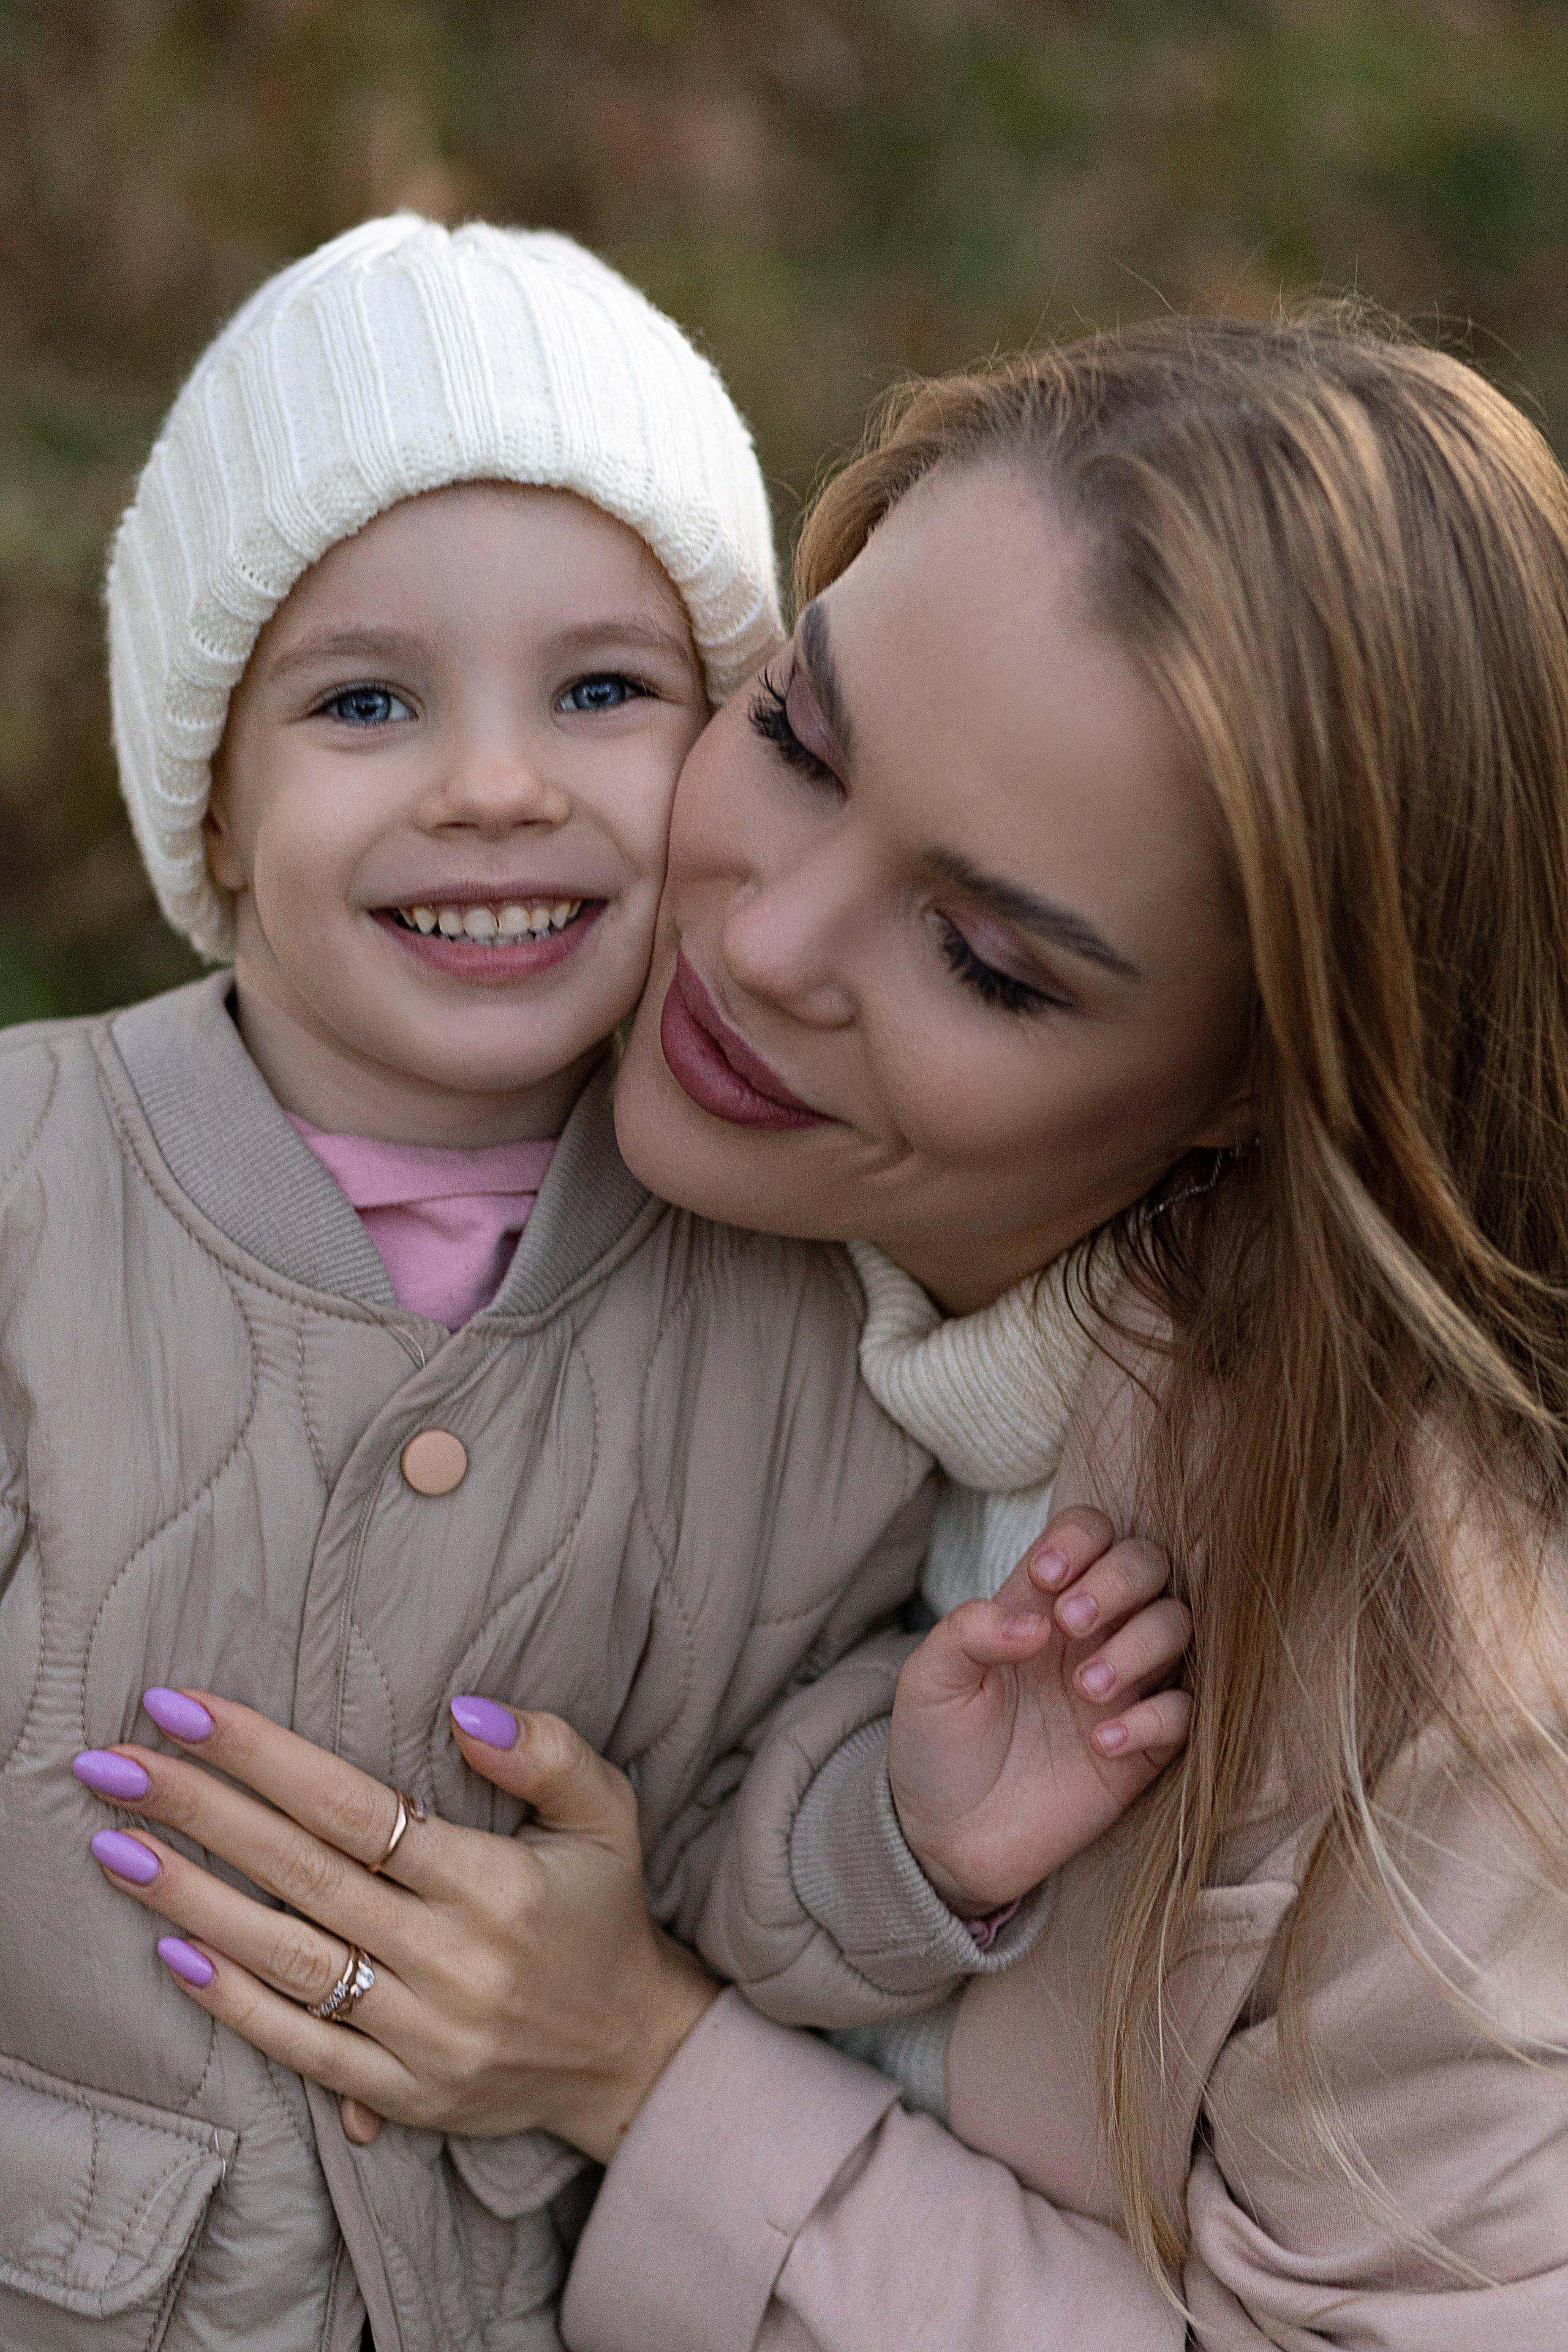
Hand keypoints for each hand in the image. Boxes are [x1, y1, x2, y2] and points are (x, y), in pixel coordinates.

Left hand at [72, 1695, 719, 2163]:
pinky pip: (303, 2048)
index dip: (266, 1756)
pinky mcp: (404, 2093)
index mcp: (493, 1883)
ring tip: (116, 1847)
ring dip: (192, 1902)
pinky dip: (235, 2004)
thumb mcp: (607, 1811)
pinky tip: (173, 1955)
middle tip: (115, 1763)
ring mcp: (422, 2034)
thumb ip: (546, 1749)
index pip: (355, 1809)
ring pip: (288, 1960)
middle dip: (199, 1812)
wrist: (630, 2054)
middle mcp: (451, 1959)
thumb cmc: (603, 1912)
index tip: (187, 1709)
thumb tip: (462, 1710)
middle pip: (302, 1874)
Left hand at [888, 1507, 1191, 1913]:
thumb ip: (969, 1631)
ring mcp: (1124, 1686)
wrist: (946, 1837)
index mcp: (1042, 1603)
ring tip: (1085, 1689)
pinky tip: (1104, 1742)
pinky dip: (1155, 1718)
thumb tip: (1035, 1624)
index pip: (1091, 1531)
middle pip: (1150, 1564)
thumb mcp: (930, 1678)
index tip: (1044, 1578)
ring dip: (1140, 1645)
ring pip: (1178, 1627)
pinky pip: (1185, 1711)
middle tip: (1072, 1624)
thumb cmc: (937, 1745)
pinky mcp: (1145, 1747)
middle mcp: (1093, 1633)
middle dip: (1120, 1580)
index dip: (1081, 1539)